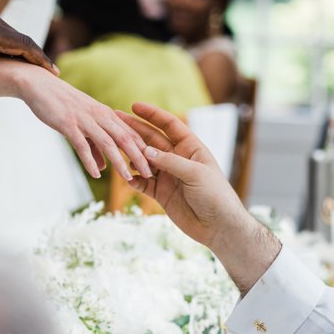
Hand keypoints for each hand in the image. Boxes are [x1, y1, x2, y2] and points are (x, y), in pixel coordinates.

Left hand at [0, 0, 55, 108]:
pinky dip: (7, 42)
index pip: (26, 46)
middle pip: (21, 39)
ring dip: (21, 49)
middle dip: (36, 56)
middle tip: (49, 72)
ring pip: (9, 34)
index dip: (42, 60)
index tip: (54, 73)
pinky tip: (2, 53)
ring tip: (29, 66)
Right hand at [11, 65, 152, 180]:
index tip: (155, 165)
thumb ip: (94, 146)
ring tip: (128, 178)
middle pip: (125, 138)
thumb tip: (103, 168)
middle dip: (139, 157)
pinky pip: (82, 145)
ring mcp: (85, 120)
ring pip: (108, 142)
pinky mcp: (68, 124)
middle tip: (152, 174)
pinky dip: (89, 160)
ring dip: (120, 161)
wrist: (40, 85)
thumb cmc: (62, 105)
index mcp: (106, 115)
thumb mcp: (83, 124)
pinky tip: (95, 174)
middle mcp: (100, 116)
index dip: (143, 150)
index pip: (131, 133)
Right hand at [119, 103, 279, 291]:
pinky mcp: (161, 194)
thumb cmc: (215, 195)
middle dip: (134, 131)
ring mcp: (168, 176)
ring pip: (144, 161)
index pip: (169, 125)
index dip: (152, 115)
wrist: (218, 226)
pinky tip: (125, 177)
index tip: (134, 106)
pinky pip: (142, 183)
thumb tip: (145, 150)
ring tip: (114, 149)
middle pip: (152, 140)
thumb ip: (170, 161)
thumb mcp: (194, 173)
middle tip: (115, 122)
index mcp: (190, 147)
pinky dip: (133, 179)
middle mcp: (178, 159)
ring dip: (130, 155)